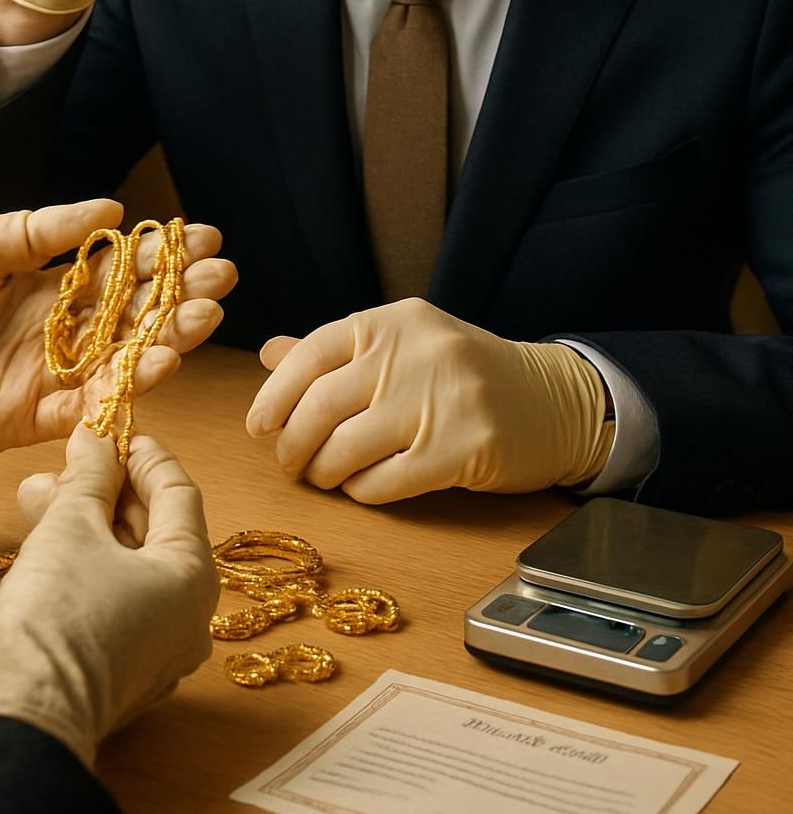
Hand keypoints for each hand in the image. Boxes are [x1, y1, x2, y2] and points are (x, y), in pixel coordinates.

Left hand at [0, 199, 235, 476]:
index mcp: (51, 283)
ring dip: (170, 338)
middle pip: (136, 312)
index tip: (205, 237)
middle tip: (222, 277)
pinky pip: (95, 404)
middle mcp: (63, 328)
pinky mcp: (39, 416)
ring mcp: (55, 373)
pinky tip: (163, 364)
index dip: (163, 254)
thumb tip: (114, 207)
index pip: (122, 267)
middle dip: (182, 293)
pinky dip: (130, 387)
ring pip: (126, 356)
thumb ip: (48, 229)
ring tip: (207, 317)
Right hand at [0, 429, 217, 771]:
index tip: (112, 433)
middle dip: (106, 490)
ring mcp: (158, 651)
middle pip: (154, 531)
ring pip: (130, 566)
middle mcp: (189, 617)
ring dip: (88, 525)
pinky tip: (46, 540)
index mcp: (194, 576)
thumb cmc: (55, 616)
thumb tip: (95, 439)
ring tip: (40, 494)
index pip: (178, 493)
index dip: (143, 455)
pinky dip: (88, 565)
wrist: (20, 717)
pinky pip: (117, 601)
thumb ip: (90, 476)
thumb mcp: (71, 524)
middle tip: (70, 462)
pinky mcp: (124, 672)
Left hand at [246, 297, 612, 501]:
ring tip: (324, 477)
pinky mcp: (461, 450)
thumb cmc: (464, 374)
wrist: (554, 400)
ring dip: (323, 472)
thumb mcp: (404, 345)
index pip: (311, 354)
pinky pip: (384, 482)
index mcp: (393, 321)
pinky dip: (361, 492)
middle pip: (320, 406)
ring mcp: (440, 401)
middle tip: (289, 462)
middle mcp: (413, 354)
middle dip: (292, 443)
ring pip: (346, 448)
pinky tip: (363, 488)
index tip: (258, 425)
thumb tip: (269, 355)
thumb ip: (337, 352)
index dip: (274, 394)